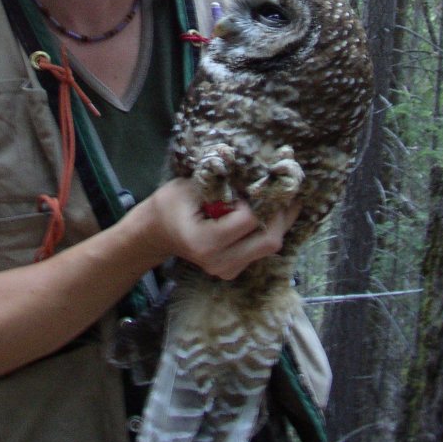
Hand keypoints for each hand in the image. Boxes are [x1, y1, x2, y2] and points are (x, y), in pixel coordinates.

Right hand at [141, 178, 298, 280]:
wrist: (158, 231)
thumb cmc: (171, 204)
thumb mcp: (190, 186)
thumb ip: (220, 181)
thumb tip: (255, 170)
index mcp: (204, 242)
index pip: (249, 220)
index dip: (259, 198)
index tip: (259, 179)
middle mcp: (219, 263)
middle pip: (268, 240)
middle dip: (280, 213)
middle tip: (284, 188)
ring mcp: (227, 270)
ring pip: (270, 247)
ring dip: (280, 221)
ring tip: (283, 196)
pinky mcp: (234, 270)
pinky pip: (262, 250)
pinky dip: (270, 229)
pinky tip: (271, 210)